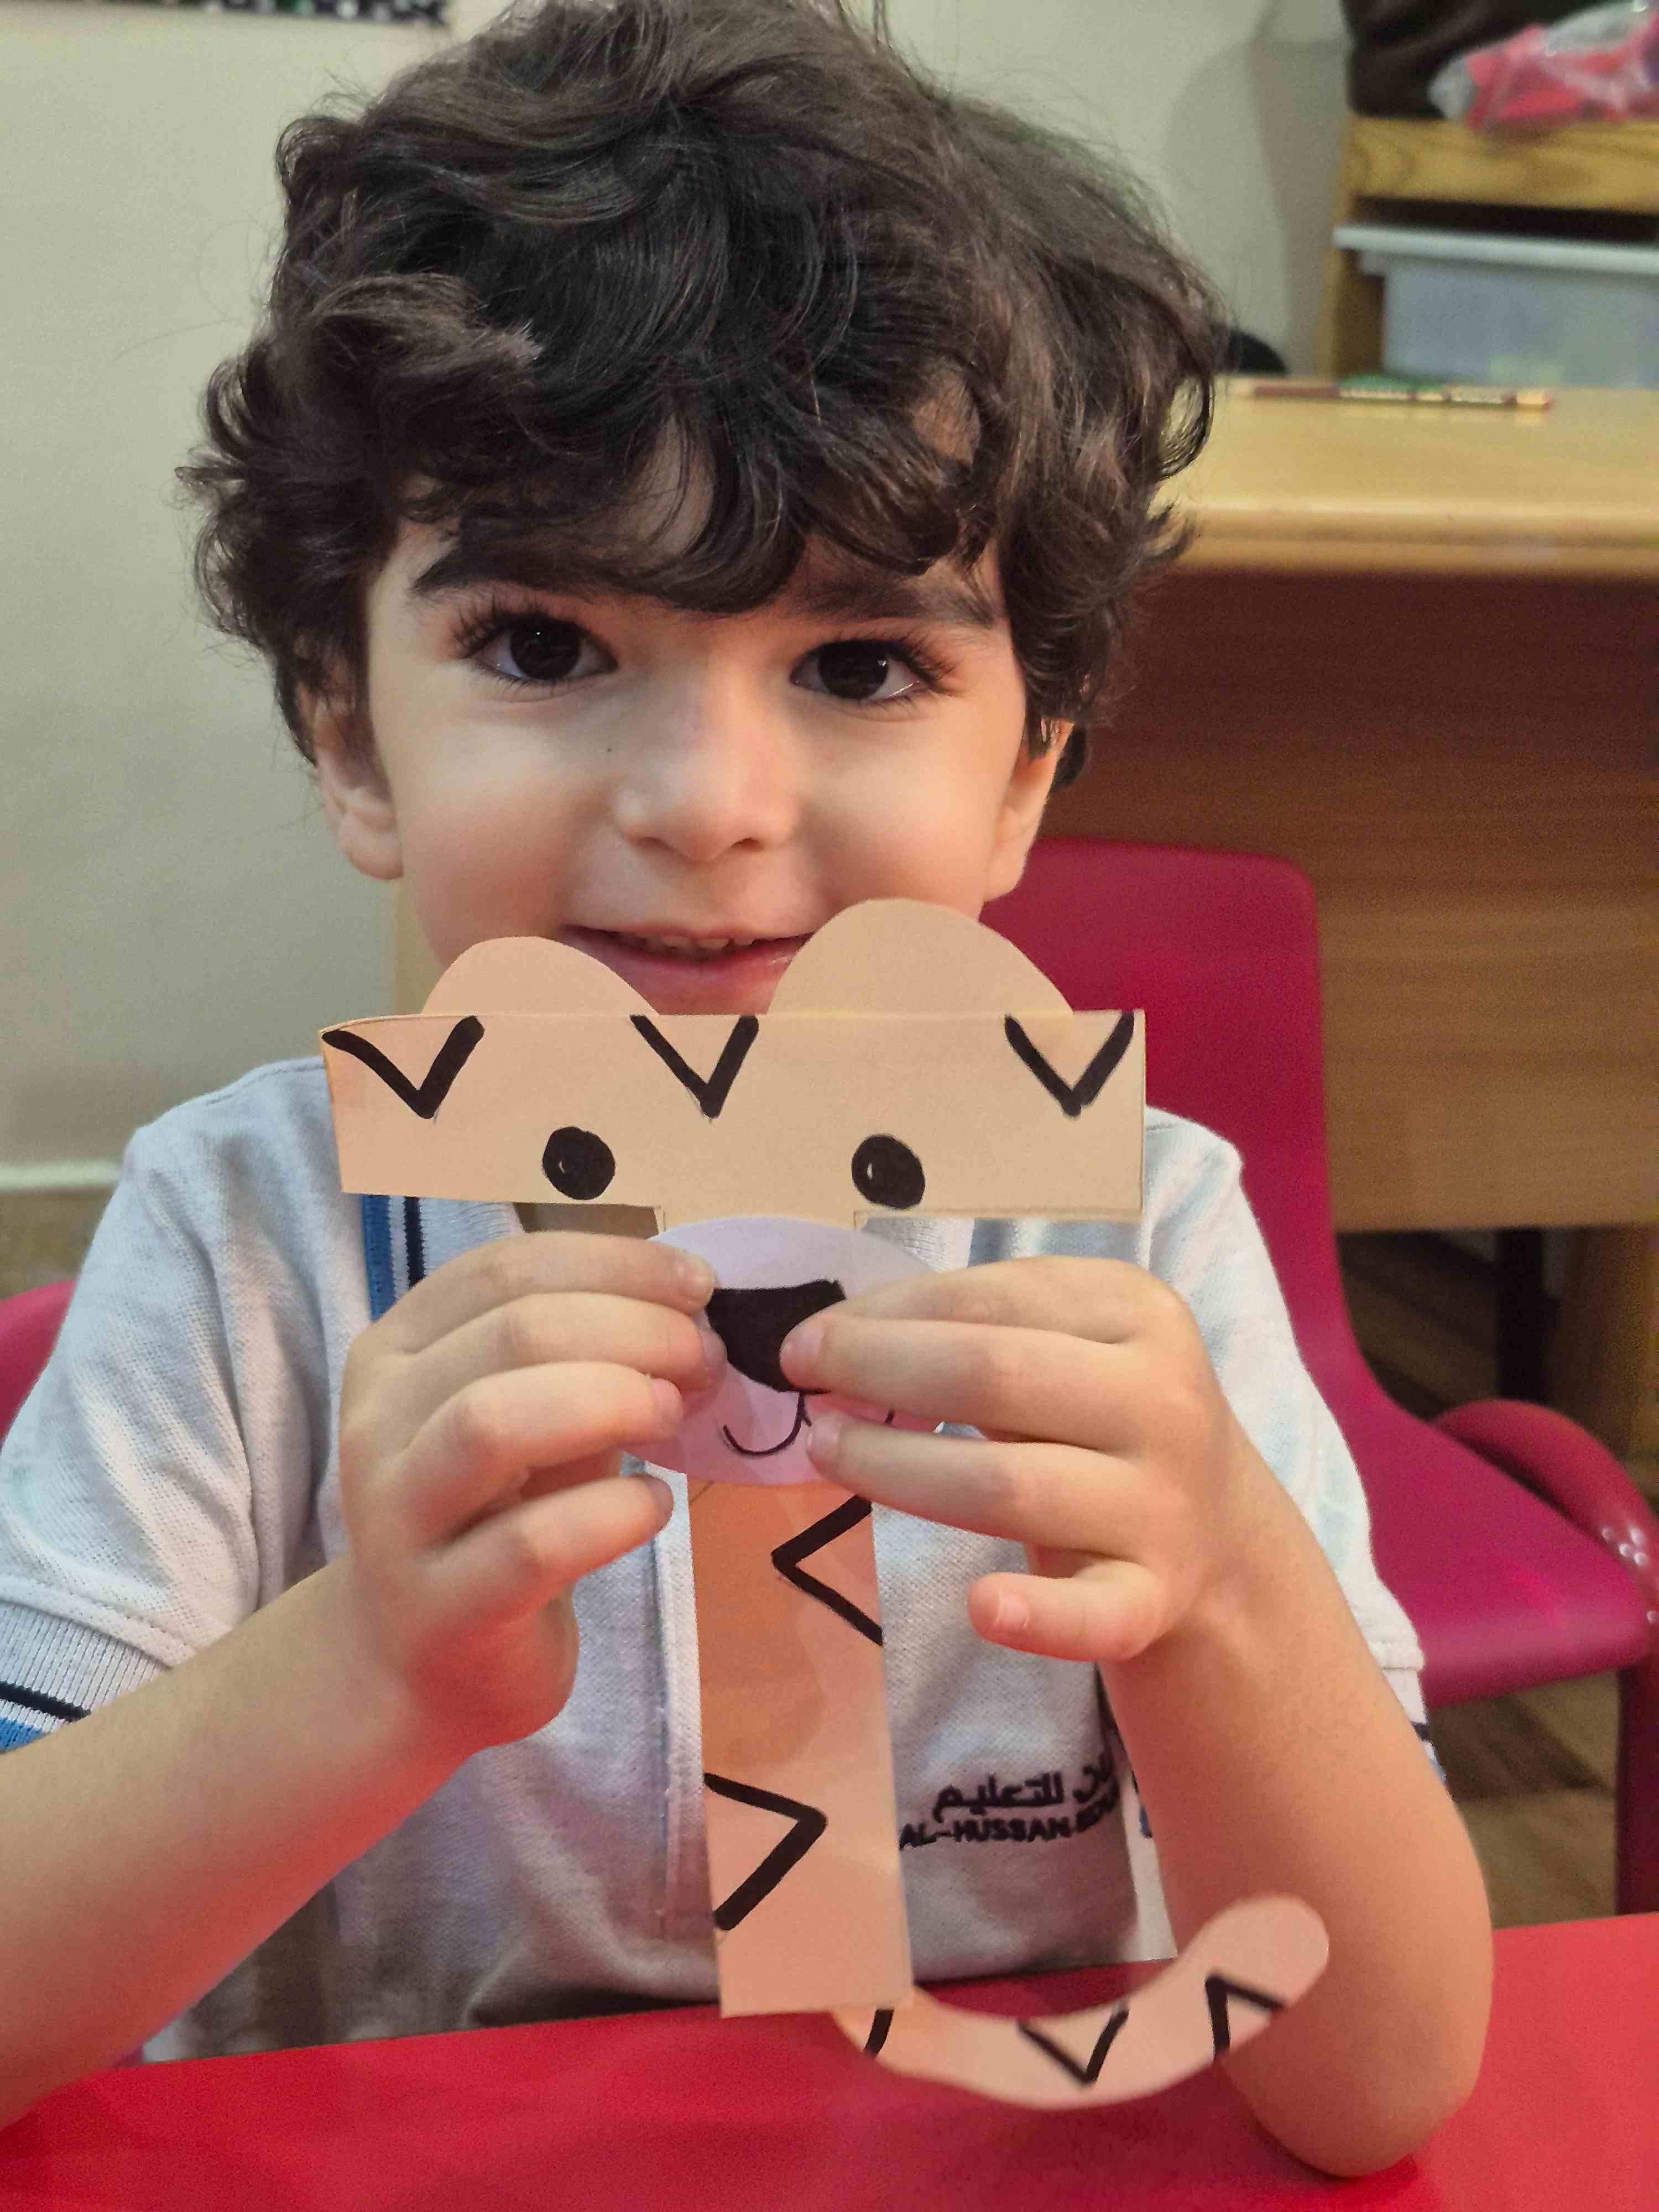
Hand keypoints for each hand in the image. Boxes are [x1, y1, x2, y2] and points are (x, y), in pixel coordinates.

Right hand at [334, 1232, 722, 1758]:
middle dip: (632, 1329)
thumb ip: (584, 1354)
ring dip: (611, 1401)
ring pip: (497, 1423)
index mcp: (396, 1353)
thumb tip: (687, 1303)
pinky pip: (535, 1543)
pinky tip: (655, 1508)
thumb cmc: (489, 1515)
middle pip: (513, 1332)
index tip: (698, 1286)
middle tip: (702, 1359)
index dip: (615, 1263)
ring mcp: (399, 1521)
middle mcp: (378, 1424)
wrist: (418, 1665)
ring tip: (672, 1415)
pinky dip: (615, 1512)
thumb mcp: (528, 1414)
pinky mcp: (443, 1611)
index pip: (504, 1269)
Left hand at [779, 1257, 1268, 1667]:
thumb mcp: (1070, 1342)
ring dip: (896, 1468)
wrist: (1215, 1531)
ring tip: (827, 1450)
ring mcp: (1161, 1504)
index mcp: (1138, 1312)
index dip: (886, 1313)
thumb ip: (975, 1327)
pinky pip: (1091, 1613)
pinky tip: (980, 1606)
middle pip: (992, 1376)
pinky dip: (1038, 1616)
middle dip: (878, 1370)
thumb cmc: (1103, 1414)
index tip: (809, 1336)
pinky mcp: (1153, 1597)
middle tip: (803, 1381)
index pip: (988, 1296)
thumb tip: (837, 1332)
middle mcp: (1161, 1400)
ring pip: (1008, 1486)